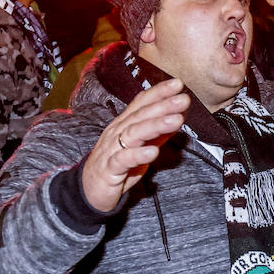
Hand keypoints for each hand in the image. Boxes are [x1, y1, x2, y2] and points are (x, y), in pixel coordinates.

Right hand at [80, 80, 190, 212]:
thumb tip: (179, 116)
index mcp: (124, 124)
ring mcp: (112, 150)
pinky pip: (123, 160)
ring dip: (156, 125)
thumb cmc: (117, 165)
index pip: (141, 103)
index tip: (178, 83)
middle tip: (183, 99)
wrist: (89, 190)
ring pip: (134, 133)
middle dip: (163, 105)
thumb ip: (158, 133)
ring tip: (176, 119)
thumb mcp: (141, 146)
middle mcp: (117, 132)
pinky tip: (153, 151)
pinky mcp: (109, 170)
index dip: (159, 92)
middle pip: (140, 115)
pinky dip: (138, 155)